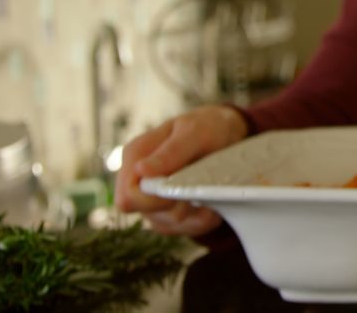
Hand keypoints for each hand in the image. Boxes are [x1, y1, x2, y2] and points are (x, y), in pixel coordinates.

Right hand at [114, 105, 248, 235]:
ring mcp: (153, 198)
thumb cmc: (208, 127)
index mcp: (136, 156)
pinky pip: (184, 229)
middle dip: (178, 207)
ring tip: (212, 194)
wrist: (228, 134)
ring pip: (168, 224)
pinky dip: (203, 219)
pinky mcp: (171, 212)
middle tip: (202, 190)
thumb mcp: (194, 132)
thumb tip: (141, 170)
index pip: (128, 196)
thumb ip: (170, 152)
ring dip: (194, 214)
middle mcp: (139, 180)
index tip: (181, 189)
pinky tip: (214, 204)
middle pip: (147, 213)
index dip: (153, 200)